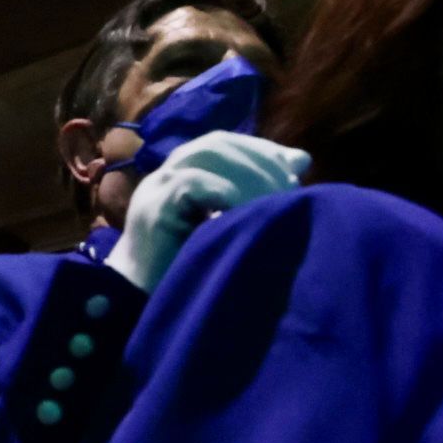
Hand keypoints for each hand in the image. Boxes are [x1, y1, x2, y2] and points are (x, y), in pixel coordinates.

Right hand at [107, 130, 309, 292]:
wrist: (141, 300)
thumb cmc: (187, 265)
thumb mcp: (230, 221)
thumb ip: (259, 189)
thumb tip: (301, 159)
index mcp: (183, 173)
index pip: (223, 142)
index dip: (260, 149)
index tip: (294, 168)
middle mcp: (167, 173)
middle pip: (216, 144)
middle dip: (259, 160)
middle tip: (289, 186)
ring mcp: (156, 188)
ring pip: (205, 155)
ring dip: (247, 174)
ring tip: (272, 199)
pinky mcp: (153, 208)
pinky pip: (191, 183)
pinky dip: (224, 193)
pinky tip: (244, 213)